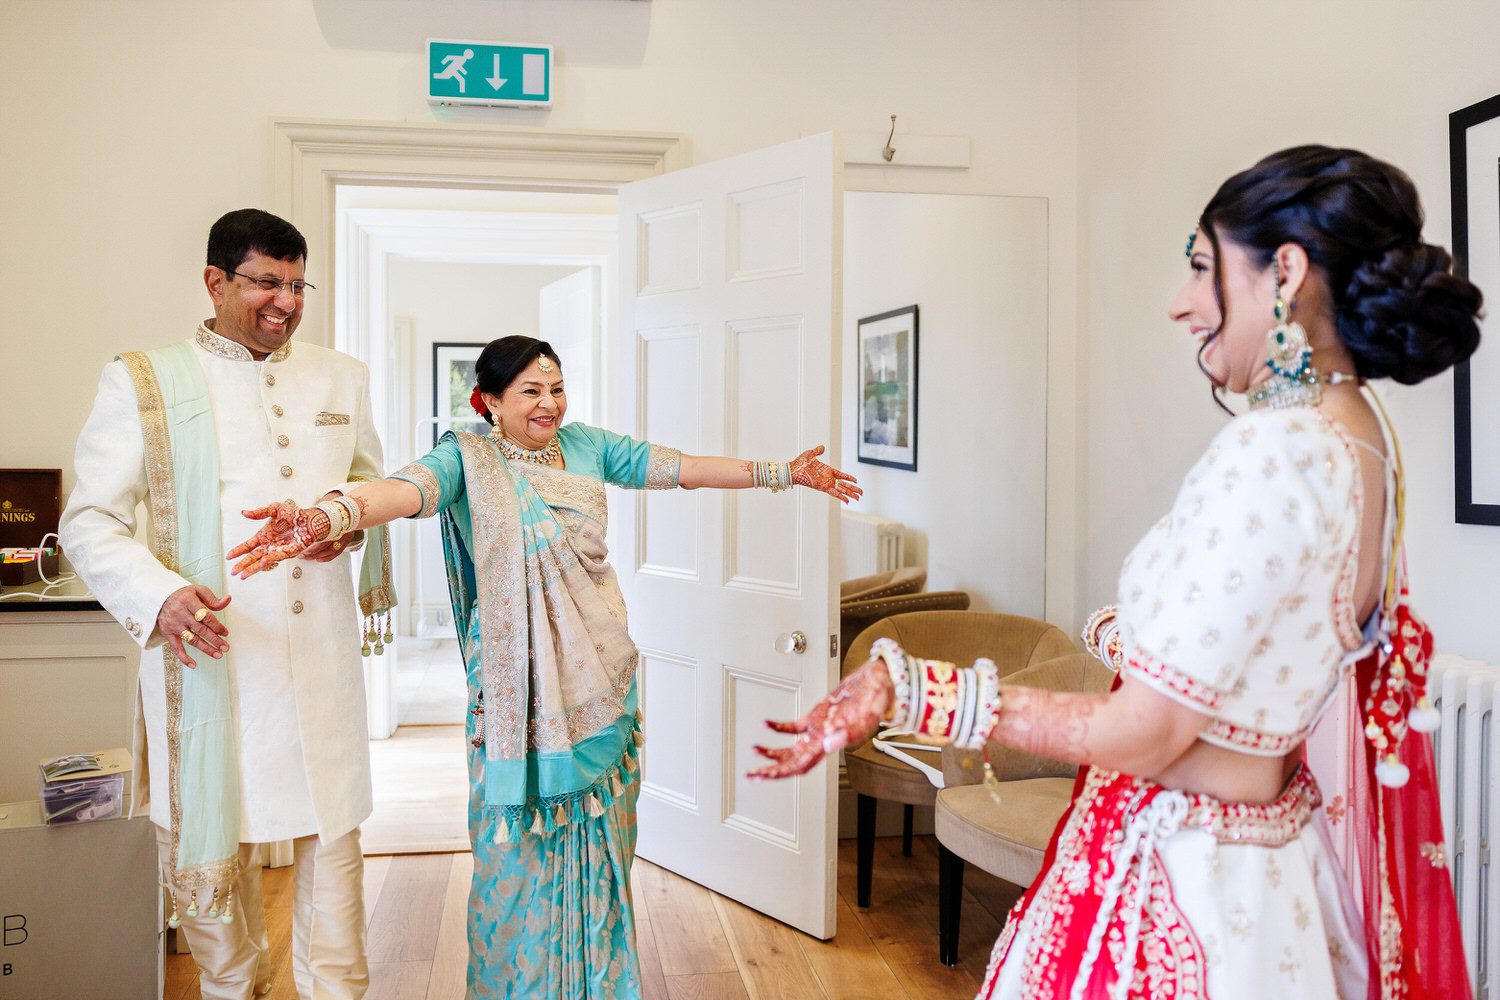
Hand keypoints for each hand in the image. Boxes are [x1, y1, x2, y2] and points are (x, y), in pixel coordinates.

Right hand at [155, 585, 230, 668]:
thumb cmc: (182, 595)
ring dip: (205, 649)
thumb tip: (228, 599)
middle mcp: (180, 614)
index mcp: (188, 601)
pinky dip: (183, 657)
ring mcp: (173, 624)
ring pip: (191, 639)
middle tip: (226, 648)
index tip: (226, 633)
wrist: (159, 598)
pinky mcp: (167, 633)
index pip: (205, 616)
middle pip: (200, 630)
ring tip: (218, 655)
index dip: (217, 626)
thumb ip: (213, 598)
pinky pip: (175, 647)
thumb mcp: (198, 591)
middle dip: (214, 640)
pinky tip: (193, 665)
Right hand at [226, 500, 330, 578]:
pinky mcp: (289, 552)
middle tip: (233, 571)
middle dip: (242, 564)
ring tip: (243, 575)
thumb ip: (260, 512)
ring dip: (253, 568)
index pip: (248, 545)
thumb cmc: (295, 514)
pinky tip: (260, 564)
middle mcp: (269, 544)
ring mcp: (278, 549)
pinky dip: (268, 561)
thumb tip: (244, 512)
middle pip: (252, 556)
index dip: (238, 551)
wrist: (312, 519)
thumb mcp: (275, 509)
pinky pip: (276, 557)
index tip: (229, 556)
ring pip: (262, 561)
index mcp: (264, 535)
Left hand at [297, 492, 357, 562]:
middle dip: (312, 552)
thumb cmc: (330, 508)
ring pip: (331, 550)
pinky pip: (338, 552)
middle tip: (302, 554)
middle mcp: (340, 528)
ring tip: (308, 557)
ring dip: (319, 555)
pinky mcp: (347, 540)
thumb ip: (311, 518)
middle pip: (325, 544)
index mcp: (333, 520)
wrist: (345, 506)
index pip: (321, 534)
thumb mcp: (320, 510)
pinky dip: (328, 557)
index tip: (301, 546)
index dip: (310, 543)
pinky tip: (319, 559)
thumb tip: (296, 525)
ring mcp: (345, 534)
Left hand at [748, 658, 893, 779]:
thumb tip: (827, 745)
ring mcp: (820, 728)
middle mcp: (823, 739)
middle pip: (792, 761)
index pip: (802, 764)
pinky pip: (796, 726)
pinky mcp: (819, 715)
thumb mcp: (866, 714)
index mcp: (830, 743)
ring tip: (755, 750)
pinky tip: (767, 724)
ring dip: (772, 751)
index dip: (781, 772)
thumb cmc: (877, 697)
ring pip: (792, 747)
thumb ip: (848, 731)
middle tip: (751, 776)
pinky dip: (779, 727)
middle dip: (771, 769)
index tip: (764, 776)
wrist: (881, 681)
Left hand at [790, 446, 861, 503]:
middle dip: (853, 489)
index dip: (848, 478)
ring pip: (841, 490)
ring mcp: (826, 483)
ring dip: (850, 494)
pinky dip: (841, 497)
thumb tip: (822, 447)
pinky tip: (847, 501)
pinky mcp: (822, 487)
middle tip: (861, 493)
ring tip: (858, 498)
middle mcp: (828, 479)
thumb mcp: (810, 454)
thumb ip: (817, 451)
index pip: (841, 475)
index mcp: (827, 471)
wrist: (793, 469)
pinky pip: (834, 493)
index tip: (856, 480)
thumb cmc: (799, 463)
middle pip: (844, 485)